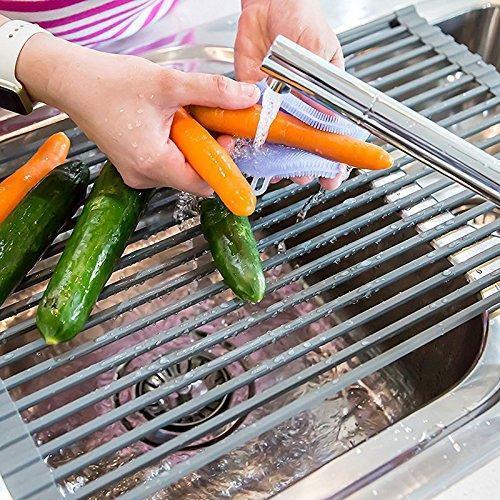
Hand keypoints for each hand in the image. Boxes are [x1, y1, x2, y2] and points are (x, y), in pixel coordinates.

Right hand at [16, 33, 259, 194]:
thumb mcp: (169, 83)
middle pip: (195, 175)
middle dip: (207, 148)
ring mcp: (138, 173)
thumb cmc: (108, 84)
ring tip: (180, 115)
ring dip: (192, 144)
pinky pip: (168, 161)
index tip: (228, 138)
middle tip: (206, 118)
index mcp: (152, 163)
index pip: (204, 184)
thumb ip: (213, 91)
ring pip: (182, 168)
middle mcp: (144, 176)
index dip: (222, 163)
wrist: (72, 81)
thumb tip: (247, 97)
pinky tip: (169, 121)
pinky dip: (177, 144)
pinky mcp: (135, 164)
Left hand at [233, 0, 347, 189]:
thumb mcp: (319, 52)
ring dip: (280, 160)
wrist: (268, 4)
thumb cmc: (301, 20)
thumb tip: (321, 116)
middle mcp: (299, 105)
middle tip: (304, 177)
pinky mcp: (254, 100)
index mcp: (323, 96)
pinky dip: (254, 143)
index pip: (332, 133)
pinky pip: (254, 126)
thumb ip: (319, 84)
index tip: (334, 175)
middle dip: (305, 164)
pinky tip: (257, 157)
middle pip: (304, 143)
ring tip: (281, 174)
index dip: (335, 156)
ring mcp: (276, 105)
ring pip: (279, 140)